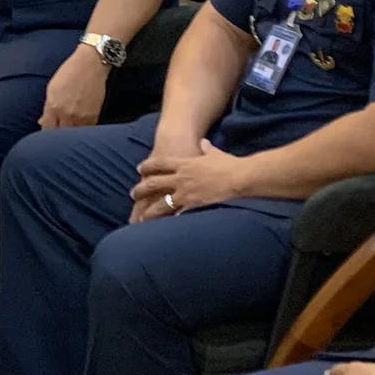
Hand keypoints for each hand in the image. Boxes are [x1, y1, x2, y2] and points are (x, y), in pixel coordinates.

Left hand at [40, 48, 108, 129]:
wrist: (91, 64)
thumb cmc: (70, 72)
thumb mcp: (52, 88)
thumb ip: (48, 108)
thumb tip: (43, 122)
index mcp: (53, 106)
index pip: (47, 129)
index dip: (47, 133)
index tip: (48, 134)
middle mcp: (66, 113)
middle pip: (59, 134)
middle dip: (57, 135)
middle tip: (58, 133)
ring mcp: (81, 116)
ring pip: (73, 135)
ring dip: (70, 134)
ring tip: (69, 131)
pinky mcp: (94, 116)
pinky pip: (86, 130)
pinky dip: (82, 130)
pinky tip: (80, 127)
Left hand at [130, 137, 249, 222]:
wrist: (241, 178)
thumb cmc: (231, 165)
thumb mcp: (216, 154)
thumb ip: (207, 149)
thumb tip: (203, 142)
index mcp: (185, 164)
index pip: (160, 163)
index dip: (148, 166)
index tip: (140, 168)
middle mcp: (181, 179)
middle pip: (154, 183)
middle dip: (141, 189)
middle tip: (133, 194)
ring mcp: (186, 194)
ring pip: (161, 204)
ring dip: (149, 211)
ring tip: (141, 218)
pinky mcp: (193, 207)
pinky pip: (176, 217)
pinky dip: (169, 223)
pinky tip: (162, 231)